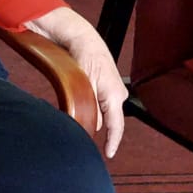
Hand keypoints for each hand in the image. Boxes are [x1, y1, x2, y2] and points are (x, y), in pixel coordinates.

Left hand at [26, 7, 127, 156]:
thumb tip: (95, 125)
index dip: (112, 141)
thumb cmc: (84, 57)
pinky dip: (88, 108)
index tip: (108, 154)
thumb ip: (91, 105)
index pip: (117, 125)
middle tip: (78, 136)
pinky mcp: (102, 86)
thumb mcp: (86, 83)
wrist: (81, 38)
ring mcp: (110, 90)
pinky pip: (97, 104)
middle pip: (107, 120)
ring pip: (100, 112)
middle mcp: (116, 94)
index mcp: (115, 95)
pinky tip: (78, 109)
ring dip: (89, 116)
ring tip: (75, 120)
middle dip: (95, 128)